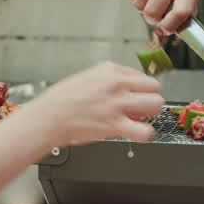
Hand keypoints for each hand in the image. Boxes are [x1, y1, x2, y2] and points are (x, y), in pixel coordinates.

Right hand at [23, 62, 164, 145]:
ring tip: (140, 118)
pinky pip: (145, 131)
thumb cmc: (62, 100)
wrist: (48, 117)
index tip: (136, 94)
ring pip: (156, 105)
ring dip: (151, 113)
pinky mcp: (115, 125)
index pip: (141, 75)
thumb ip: (110, 79)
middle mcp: (116, 84)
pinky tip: (137, 132)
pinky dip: (144, 133)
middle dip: (151, 98)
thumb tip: (127, 87)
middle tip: (142, 106)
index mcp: (109, 70)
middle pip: (154, 87)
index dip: (140, 88)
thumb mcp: (87, 77)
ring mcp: (117, 104)